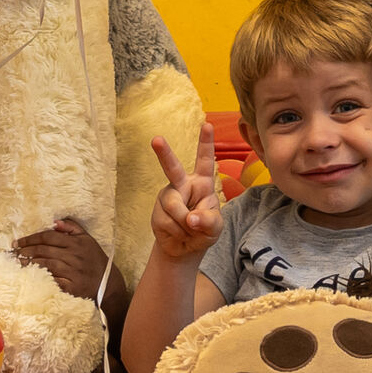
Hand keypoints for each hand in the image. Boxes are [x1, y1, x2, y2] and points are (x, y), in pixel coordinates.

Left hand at [16, 219, 113, 299]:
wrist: (108, 283)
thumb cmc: (95, 259)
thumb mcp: (87, 239)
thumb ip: (72, 227)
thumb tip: (55, 221)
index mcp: (76, 243)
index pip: (48, 237)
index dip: (31, 238)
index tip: (18, 242)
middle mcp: (74, 256)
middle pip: (44, 250)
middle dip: (26, 250)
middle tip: (14, 252)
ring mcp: (72, 272)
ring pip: (45, 264)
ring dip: (29, 263)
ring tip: (18, 262)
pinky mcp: (72, 287)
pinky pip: (52, 280)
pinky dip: (40, 277)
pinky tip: (31, 275)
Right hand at [150, 129, 222, 263]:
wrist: (184, 248)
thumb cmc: (204, 231)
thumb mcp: (215, 228)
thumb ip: (209, 221)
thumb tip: (191, 218)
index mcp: (202, 183)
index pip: (205, 160)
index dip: (206, 143)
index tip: (207, 124)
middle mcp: (183, 185)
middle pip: (172, 168)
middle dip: (164, 153)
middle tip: (156, 139)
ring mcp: (168, 196)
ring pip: (173, 206)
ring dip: (183, 224)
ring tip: (189, 230)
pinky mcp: (157, 210)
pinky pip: (166, 221)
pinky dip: (176, 232)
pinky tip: (178, 234)